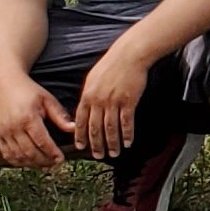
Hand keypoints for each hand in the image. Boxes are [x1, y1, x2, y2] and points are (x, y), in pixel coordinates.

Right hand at [0, 74, 74, 171]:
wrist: (5, 85)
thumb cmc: (29, 91)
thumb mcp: (47, 100)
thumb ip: (60, 116)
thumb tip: (74, 128)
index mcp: (28, 118)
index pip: (42, 141)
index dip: (52, 153)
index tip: (61, 159)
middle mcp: (14, 127)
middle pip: (30, 152)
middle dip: (44, 161)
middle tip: (55, 163)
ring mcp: (4, 132)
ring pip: (18, 156)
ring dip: (32, 164)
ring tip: (45, 165)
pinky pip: (7, 154)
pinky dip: (18, 162)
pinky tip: (29, 163)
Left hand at [73, 41, 154, 161]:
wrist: (129, 54)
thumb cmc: (112, 64)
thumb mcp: (93, 78)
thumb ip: (88, 95)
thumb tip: (84, 109)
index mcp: (87, 95)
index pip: (80, 120)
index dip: (80, 135)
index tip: (81, 147)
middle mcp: (98, 100)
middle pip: (95, 128)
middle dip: (96, 144)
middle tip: (99, 156)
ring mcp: (113, 101)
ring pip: (110, 128)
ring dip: (112, 143)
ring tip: (114, 153)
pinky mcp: (128, 101)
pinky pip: (126, 122)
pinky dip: (127, 134)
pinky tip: (128, 142)